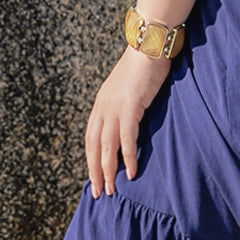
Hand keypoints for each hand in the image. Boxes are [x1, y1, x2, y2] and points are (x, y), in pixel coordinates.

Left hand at [85, 46, 173, 197]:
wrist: (148, 47)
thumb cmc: (143, 67)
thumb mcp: (128, 89)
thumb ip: (125, 106)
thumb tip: (129, 122)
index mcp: (100, 104)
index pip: (90, 138)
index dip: (90, 159)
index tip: (94, 177)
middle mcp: (103, 108)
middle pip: (94, 147)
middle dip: (95, 172)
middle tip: (99, 192)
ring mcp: (114, 109)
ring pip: (106, 147)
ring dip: (108, 171)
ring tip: (112, 189)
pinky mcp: (130, 108)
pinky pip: (127, 139)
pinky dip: (128, 157)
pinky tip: (131, 172)